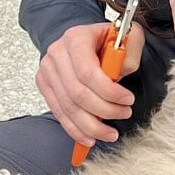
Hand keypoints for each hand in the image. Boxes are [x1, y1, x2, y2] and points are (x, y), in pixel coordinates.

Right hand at [35, 22, 144, 146]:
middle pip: (77, 93)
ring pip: (68, 107)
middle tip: (124, 114)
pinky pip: (59, 113)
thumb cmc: (105, 39)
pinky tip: (90, 137)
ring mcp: (48, 70)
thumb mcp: (127, 37)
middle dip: (104, 110)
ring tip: (110, 133)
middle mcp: (57, 53)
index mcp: (76, 37)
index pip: (87, 72)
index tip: (128, 100)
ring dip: (91, 126)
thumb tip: (119, 74)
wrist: (83, 39)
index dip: (109, 91)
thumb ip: (129, 54)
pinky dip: (75, 129)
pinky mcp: (44, 85)